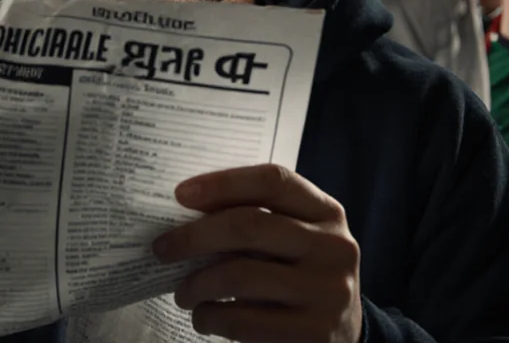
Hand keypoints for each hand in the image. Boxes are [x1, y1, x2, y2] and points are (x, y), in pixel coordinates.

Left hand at [153, 165, 361, 342]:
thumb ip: (260, 221)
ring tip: (183, 292)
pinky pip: (244, 320)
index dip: (223, 183)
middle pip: (249, 225)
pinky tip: (204, 316)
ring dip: (197, 283)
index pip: (273, 181)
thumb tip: (187, 212)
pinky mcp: (314, 334)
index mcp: (327, 213)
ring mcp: (328, 292)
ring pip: (240, 275)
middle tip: (163, 248)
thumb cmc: (301, 276)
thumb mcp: (295, 240)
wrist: (345, 335)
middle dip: (195, 236)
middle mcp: (334, 247)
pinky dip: (211, 317)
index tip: (181, 194)